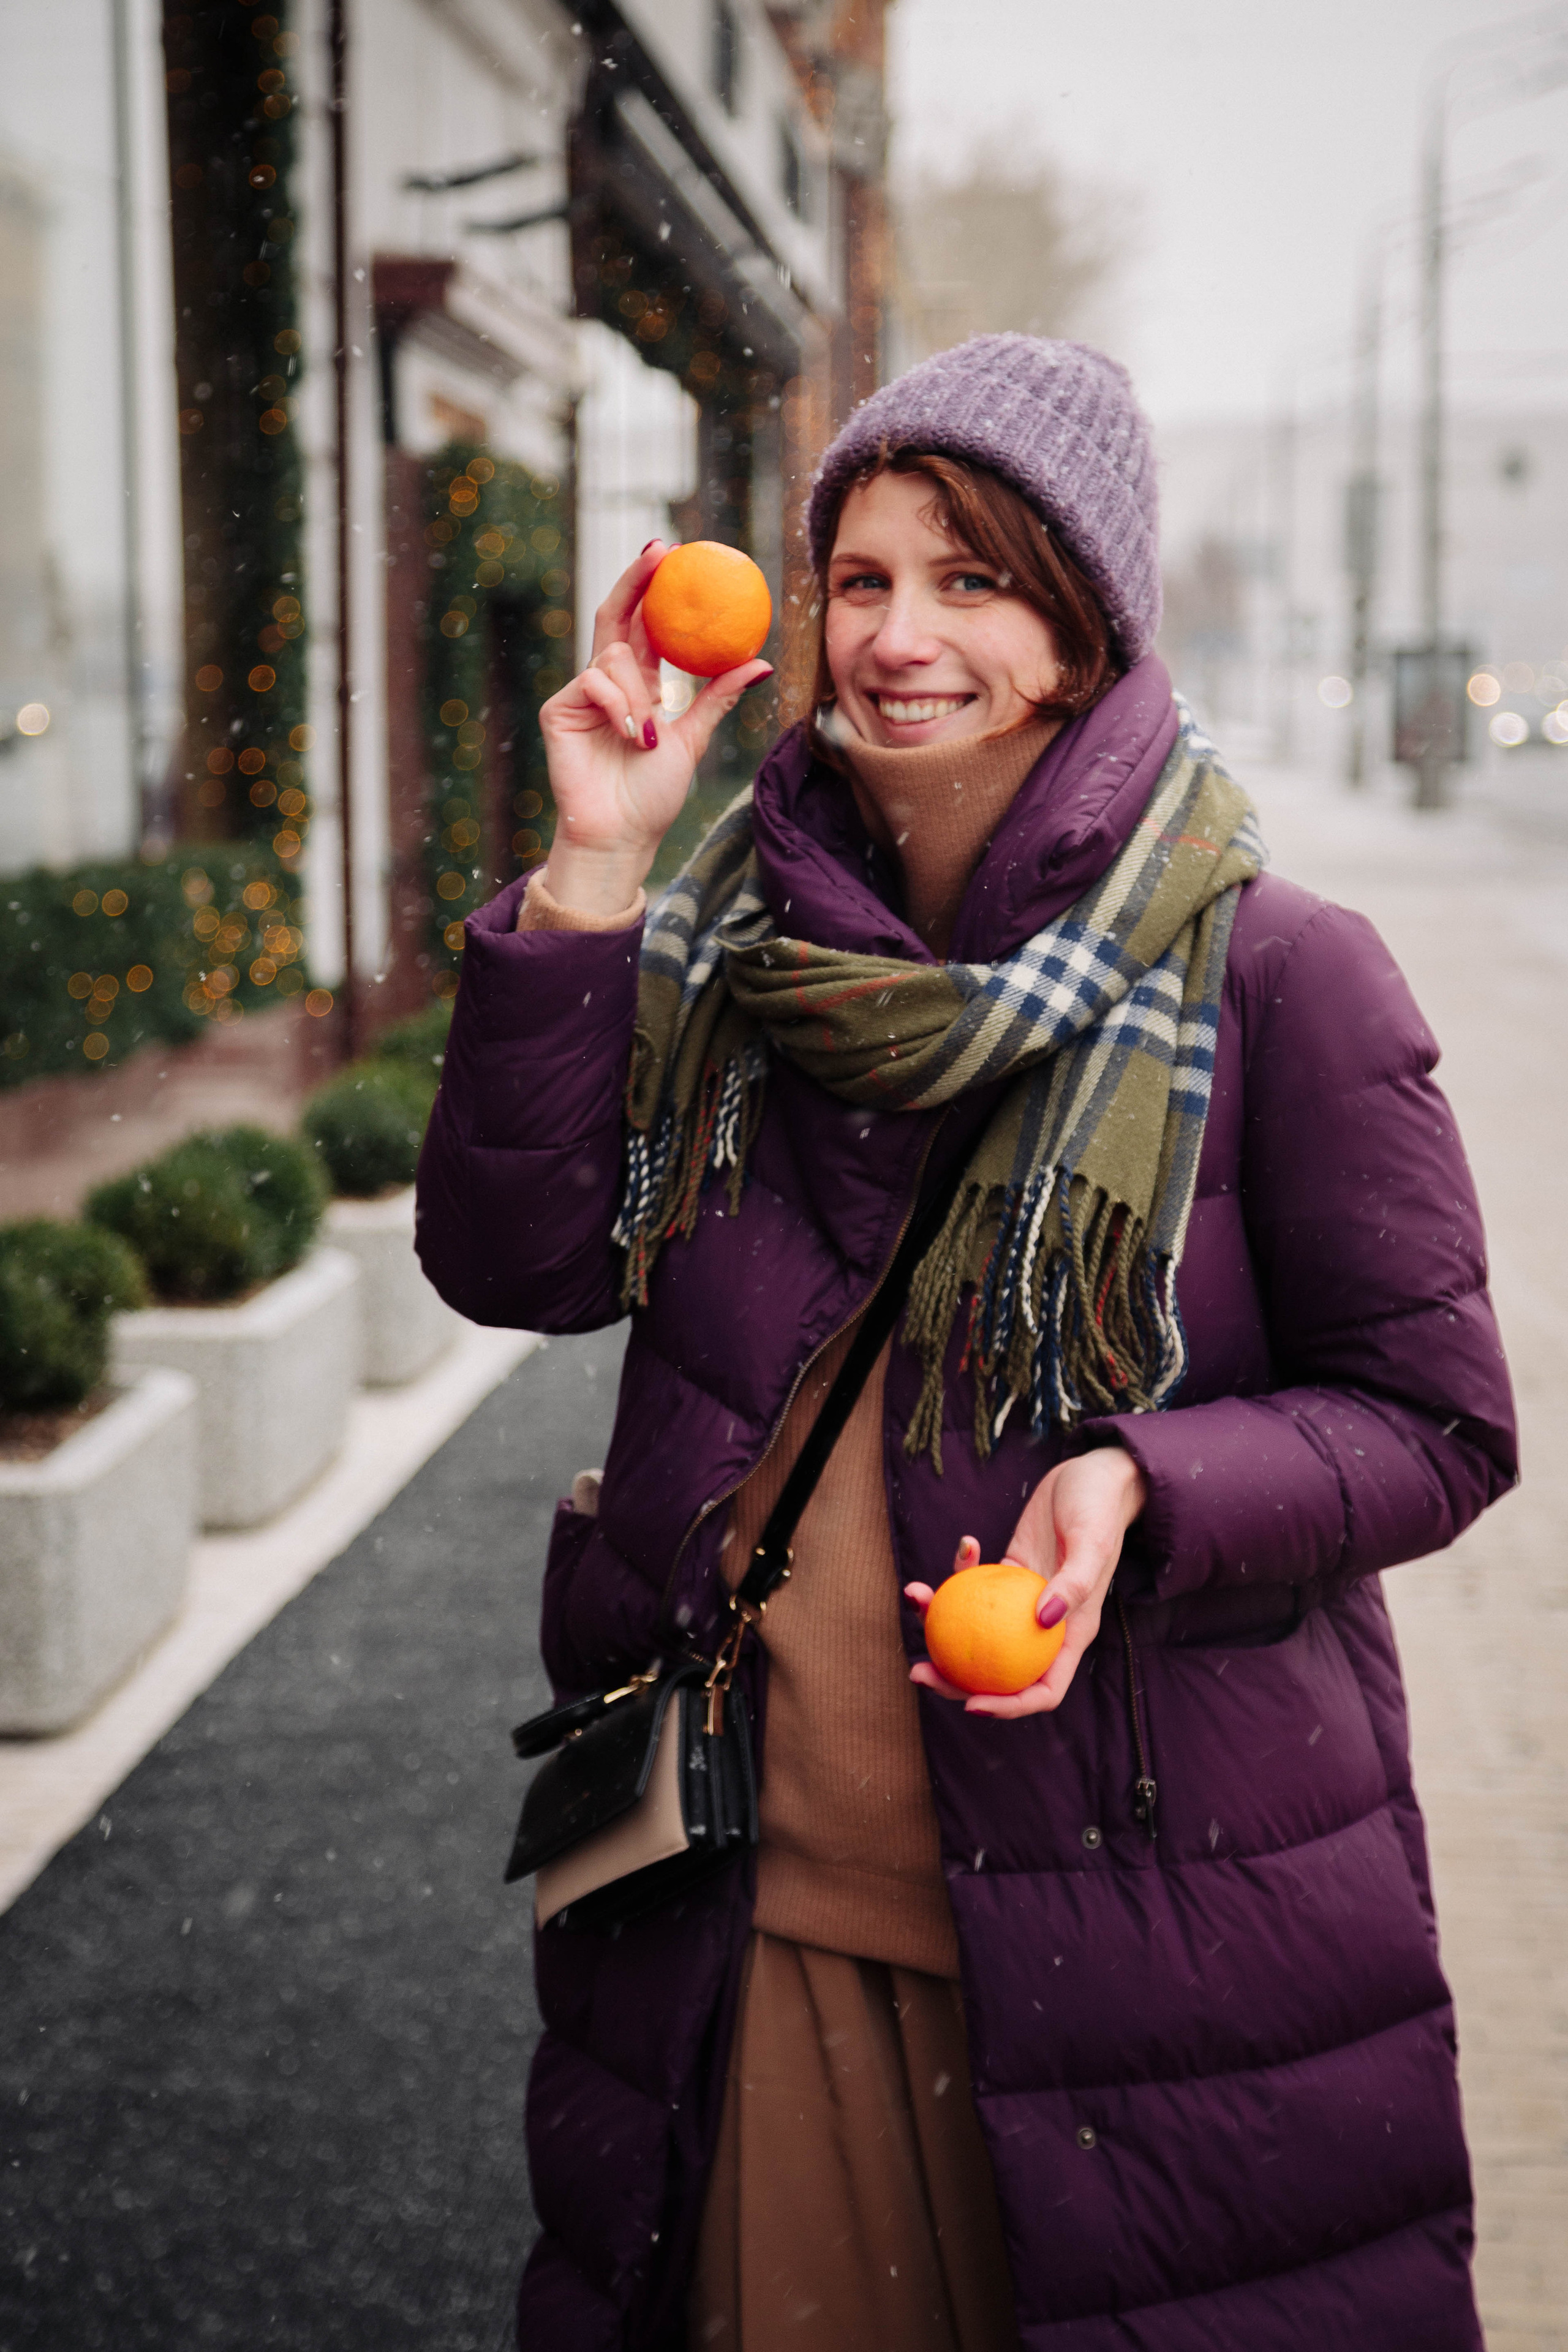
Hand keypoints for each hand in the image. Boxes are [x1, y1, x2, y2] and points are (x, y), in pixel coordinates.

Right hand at [534, 540, 772, 918]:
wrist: (621, 835)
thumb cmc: (653, 796)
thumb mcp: (694, 739)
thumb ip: (718, 697)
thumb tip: (762, 663)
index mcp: (639, 685)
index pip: (645, 625)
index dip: (655, 589)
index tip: (675, 553)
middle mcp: (608, 681)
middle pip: (616, 615)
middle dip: (635, 579)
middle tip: (659, 551)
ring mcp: (581, 693)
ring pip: (613, 656)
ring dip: (639, 692)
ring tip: (647, 734)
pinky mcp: (558, 708)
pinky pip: (593, 681)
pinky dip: (618, 705)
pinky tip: (630, 734)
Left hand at [904, 1447, 1147, 1718]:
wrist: (1095, 1476)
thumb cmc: (1099, 1509)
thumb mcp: (1093, 1542)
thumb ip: (1074, 1582)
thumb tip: (1043, 1619)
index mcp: (1072, 1633)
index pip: (1043, 1689)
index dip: (1009, 1706)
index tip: (970, 1704)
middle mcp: (1044, 1625)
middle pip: (998, 1671)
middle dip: (954, 1679)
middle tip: (917, 1670)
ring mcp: (1023, 1601)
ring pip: (977, 1630)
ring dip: (940, 1619)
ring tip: (914, 1595)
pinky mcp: (1008, 1574)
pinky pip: (975, 1584)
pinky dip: (962, 1569)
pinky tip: (965, 1544)